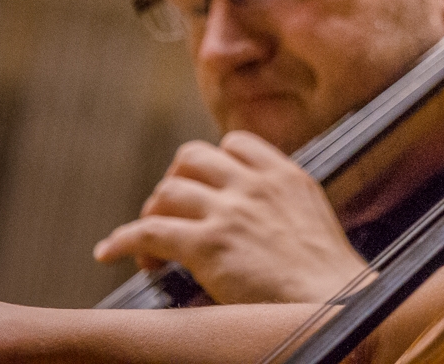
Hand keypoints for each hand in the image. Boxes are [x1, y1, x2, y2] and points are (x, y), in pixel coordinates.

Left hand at [94, 131, 367, 304]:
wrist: (333, 300)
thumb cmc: (327, 274)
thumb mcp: (312, 215)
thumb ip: (282, 200)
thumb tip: (255, 211)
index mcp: (285, 174)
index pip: (235, 144)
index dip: (212, 163)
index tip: (204, 188)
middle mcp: (254, 184)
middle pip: (192, 158)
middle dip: (176, 181)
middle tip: (171, 212)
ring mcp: (229, 212)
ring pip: (167, 192)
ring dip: (151, 214)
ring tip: (151, 246)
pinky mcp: (207, 245)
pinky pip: (148, 232)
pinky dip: (122, 241)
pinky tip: (110, 252)